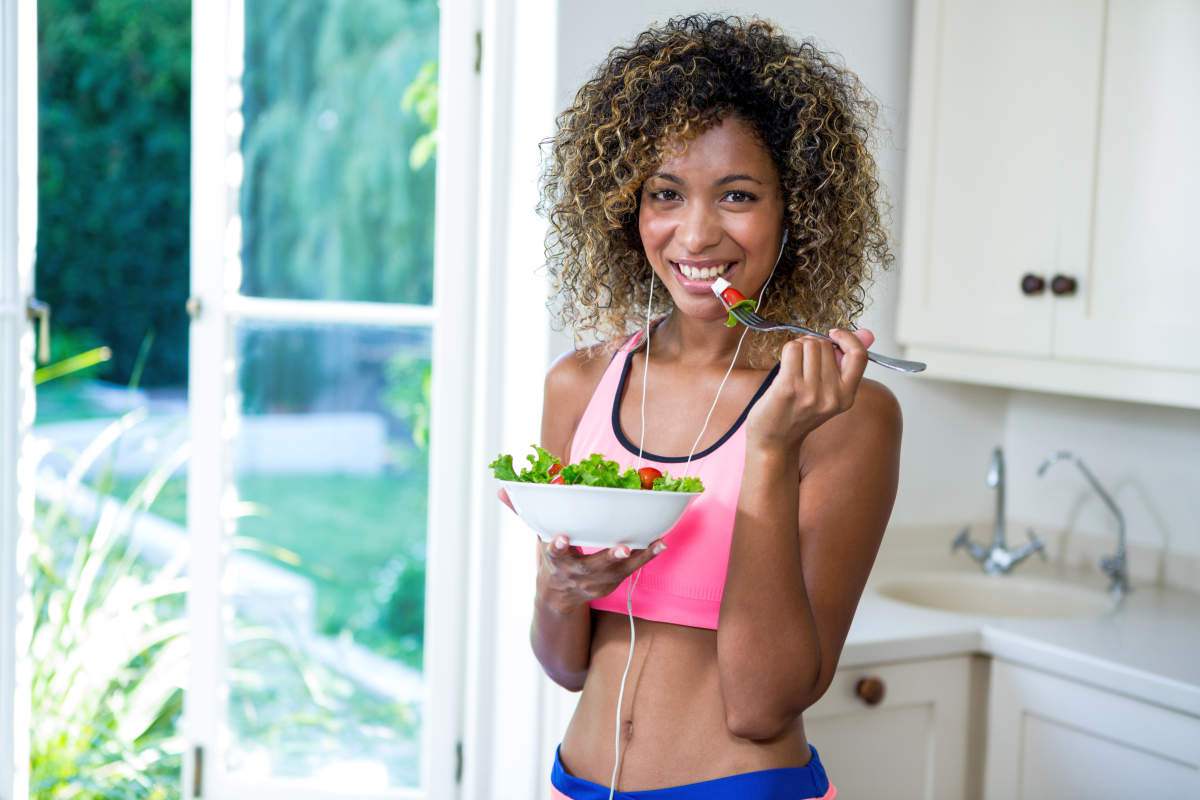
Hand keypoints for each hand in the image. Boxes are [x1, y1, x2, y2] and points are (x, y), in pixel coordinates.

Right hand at [497, 488, 666, 612]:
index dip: (558, 547)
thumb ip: (523, 512)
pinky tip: (661, 544)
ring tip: (654, 543)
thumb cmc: (551, 557)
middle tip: (620, 546)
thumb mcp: (536, 536)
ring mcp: (597, 580)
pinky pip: (632, 570)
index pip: (554, 553)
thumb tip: (503, 489)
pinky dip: (647, 556)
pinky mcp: (613, 582)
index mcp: (556, 560)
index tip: (561, 539)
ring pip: (618, 569)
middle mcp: (577, 573)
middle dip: (607, 557)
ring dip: (637, 557)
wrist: (558, 597)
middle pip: (593, 565)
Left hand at [745, 328, 874, 452]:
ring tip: (794, 365)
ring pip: (809, 344)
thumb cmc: (798, 414)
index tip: (834, 336)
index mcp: (847, 396)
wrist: (774, 440)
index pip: (859, 356)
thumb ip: (847, 362)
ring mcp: (811, 392)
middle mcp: (832, 395)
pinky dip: (788, 350)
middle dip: (813, 345)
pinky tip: (784, 365)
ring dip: (799, 347)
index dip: (848, 338)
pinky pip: (792, 349)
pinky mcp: (789, 387)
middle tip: (803, 361)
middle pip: (825, 345)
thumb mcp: (829, 391)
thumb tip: (868, 334)